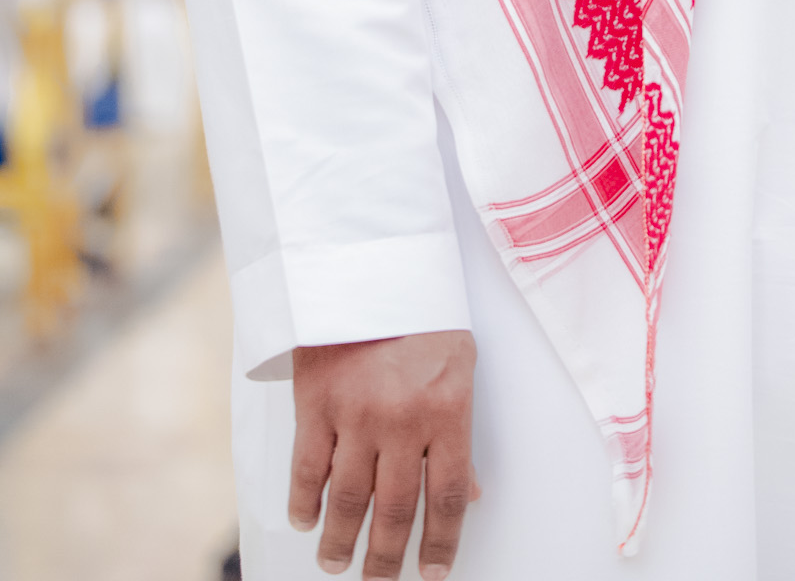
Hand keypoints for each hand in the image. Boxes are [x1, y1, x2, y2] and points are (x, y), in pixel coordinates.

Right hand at [289, 330, 478, 579]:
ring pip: (349, 500)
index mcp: (447, 410)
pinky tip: (306, 519)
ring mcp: (356, 414)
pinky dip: (305, 501)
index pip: (448, 496)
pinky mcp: (315, 404)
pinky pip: (308, 469)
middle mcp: (402, 420)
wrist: (368, 265)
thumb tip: (469, 494)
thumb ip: (458, 432)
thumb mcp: (458, 365)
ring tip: (337, 563)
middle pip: (396, 509)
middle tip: (380, 580)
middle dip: (388, 556)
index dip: (440, 543)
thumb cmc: (422, 313)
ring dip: (343, 541)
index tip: (433, 573)